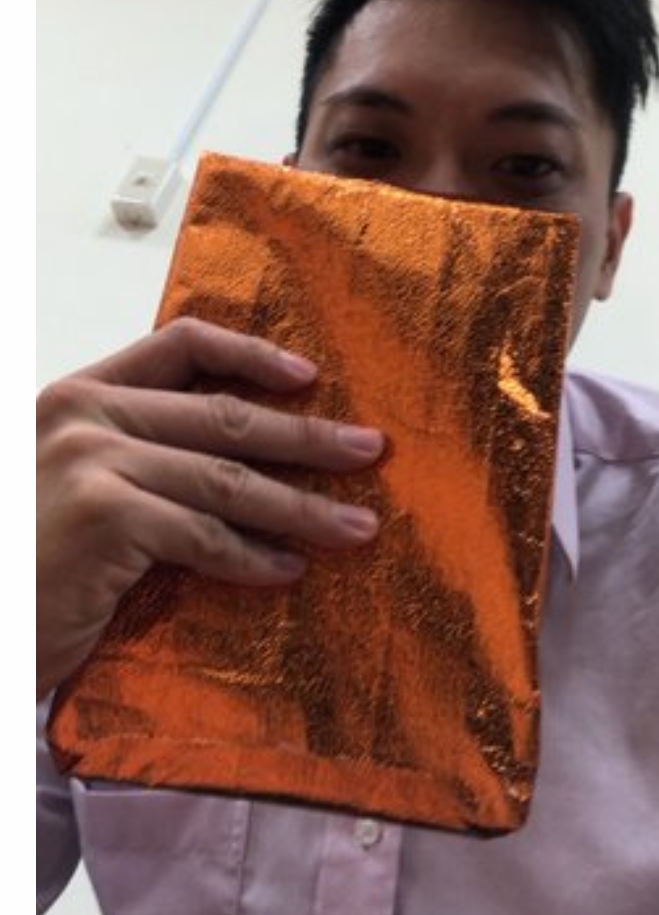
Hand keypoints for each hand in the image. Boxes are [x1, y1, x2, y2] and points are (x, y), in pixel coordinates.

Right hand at [37, 318, 383, 698]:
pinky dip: (254, 556)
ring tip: (356, 526)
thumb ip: (135, 456)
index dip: (251, 355)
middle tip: (369, 452)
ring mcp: (93, 461)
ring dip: (301, 506)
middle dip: (306, 435)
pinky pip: (204, 536)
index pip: (179, 345)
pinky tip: (288, 569)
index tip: (310, 376)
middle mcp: (84, 414)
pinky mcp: (105, 516)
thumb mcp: (72, 485)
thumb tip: (237, 458)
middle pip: (223, 415)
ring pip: (226, 479)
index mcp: (78, 395)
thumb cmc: (25, 565)